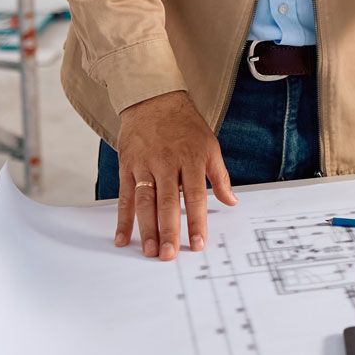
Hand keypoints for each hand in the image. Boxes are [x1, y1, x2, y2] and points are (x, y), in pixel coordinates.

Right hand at [113, 90, 235, 259]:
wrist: (153, 99)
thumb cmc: (185, 125)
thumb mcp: (210, 145)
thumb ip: (220, 176)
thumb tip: (232, 201)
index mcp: (192, 158)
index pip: (196, 195)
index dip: (197, 222)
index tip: (198, 244)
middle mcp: (167, 163)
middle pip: (168, 202)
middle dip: (168, 230)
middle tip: (169, 255)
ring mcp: (145, 165)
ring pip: (145, 202)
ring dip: (147, 229)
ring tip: (150, 251)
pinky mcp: (127, 166)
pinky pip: (125, 197)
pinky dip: (122, 219)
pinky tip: (123, 238)